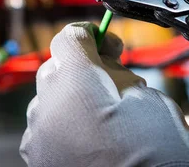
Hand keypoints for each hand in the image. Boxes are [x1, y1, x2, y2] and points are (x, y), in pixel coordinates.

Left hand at [20, 22, 188, 166]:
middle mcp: (47, 103)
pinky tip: (86, 138)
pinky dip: (62, 124)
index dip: (91, 35)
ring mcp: (37, 132)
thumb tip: (107, 66)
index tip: (105, 42)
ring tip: (101, 117)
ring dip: (70, 98)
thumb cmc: (152, 159)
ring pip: (49, 97)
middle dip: (81, 68)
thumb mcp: (151, 101)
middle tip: (112, 81)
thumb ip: (120, 74)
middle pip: (57, 67)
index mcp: (75, 81)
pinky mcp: (36, 156)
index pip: (70, 37)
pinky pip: (45, 126)